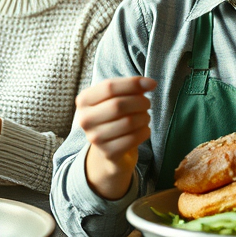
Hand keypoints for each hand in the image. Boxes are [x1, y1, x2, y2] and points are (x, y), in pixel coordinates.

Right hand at [76, 76, 155, 199]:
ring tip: (145, 116)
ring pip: (128, 122)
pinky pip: (132, 139)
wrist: (109, 147)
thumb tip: (150, 83)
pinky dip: (144, 132)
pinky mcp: (108, 153)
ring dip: (144, 117)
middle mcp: (85, 119)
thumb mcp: (118, 97)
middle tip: (147, 104)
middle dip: (140, 102)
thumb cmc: (114, 115)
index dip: (133, 83)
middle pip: (118, 105)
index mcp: (84, 100)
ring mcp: (94, 138)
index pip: (109, 87)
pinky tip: (145, 129)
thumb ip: (132, 86)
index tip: (152, 84)